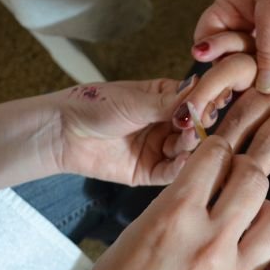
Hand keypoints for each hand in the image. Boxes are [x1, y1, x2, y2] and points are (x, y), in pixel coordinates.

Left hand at [57, 78, 198, 185]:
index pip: (195, 101)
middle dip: (198, 127)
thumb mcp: (135, 101)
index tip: (206, 105)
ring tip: (187, 139)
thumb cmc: (94, 105)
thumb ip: (170, 103)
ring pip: (188, 151)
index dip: (203, 104)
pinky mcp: (149, 171)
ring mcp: (159, 148)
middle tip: (194, 125)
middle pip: (196, 128)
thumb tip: (200, 96)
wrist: (63, 132)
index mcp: (166, 99)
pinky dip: (181, 168)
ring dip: (191, 146)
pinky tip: (184, 161)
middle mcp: (166, 124)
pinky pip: (172, 173)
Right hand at [67, 135, 269, 269]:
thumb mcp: (139, 227)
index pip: (216, 155)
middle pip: (255, 180)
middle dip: (244, 173)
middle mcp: (208, 244)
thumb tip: (213, 179)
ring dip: (264, 216)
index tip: (217, 157)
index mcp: (174, 216)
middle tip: (234, 183)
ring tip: (247, 224)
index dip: (217, 150)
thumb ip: (180, 200)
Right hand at [193, 0, 269, 92]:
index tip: (219, 78)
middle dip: (229, 71)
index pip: (206, 36)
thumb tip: (264, 87)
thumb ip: (267, 54)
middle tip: (235, 93)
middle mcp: (241, 18)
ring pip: (246, 60)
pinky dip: (267, 74)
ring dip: (250, 76)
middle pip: (224, 52)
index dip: (209, 57)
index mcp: (230, 4)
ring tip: (252, 94)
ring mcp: (262, 31)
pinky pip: (267, 62)